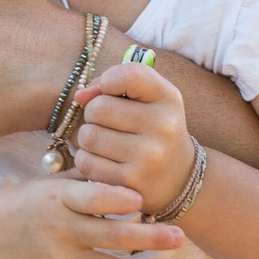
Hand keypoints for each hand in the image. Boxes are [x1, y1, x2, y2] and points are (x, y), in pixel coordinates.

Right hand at [0, 175, 183, 258]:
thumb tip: (128, 175)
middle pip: (111, 237)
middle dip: (150, 238)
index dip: (119, 199)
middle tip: (180, 236)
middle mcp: (57, 231)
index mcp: (56, 198)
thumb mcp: (46, 185)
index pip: (92, 197)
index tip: (143, 200)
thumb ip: (84, 182)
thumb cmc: (17, 204)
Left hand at [74, 62, 197, 215]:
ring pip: (88, 136)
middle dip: (92, 114)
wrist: (178, 178)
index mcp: (168, 99)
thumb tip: (80, 96)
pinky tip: (104, 162)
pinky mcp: (131, 183)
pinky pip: (86, 163)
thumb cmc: (153, 129)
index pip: (130, 75)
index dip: (107, 81)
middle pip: (98, 108)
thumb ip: (115, 84)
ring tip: (105, 143)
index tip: (107, 92)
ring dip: (88, 139)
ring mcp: (149, 157)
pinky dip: (88, 160)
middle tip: (106, 123)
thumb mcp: (149, 98)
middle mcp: (163, 127)